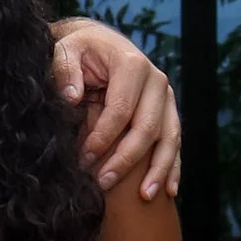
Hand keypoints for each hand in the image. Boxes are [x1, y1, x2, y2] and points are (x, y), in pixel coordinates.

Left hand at [49, 20, 180, 202]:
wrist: (100, 44)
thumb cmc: (80, 51)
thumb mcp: (67, 51)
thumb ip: (65, 69)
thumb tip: (72, 96)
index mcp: (132, 65)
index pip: (121, 109)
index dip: (104, 137)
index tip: (84, 158)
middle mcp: (156, 80)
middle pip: (147, 127)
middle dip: (126, 159)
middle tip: (103, 182)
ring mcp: (167, 97)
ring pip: (169, 138)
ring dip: (157, 170)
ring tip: (145, 196)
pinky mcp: (169, 111)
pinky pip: (174, 141)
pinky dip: (172, 167)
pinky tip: (168, 191)